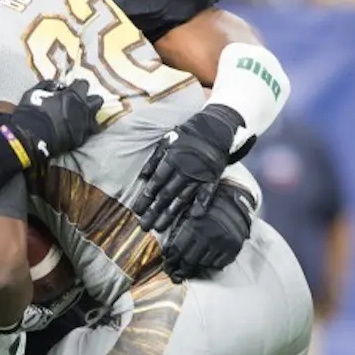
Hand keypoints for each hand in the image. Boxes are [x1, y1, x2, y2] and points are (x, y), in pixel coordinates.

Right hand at [8, 79, 105, 159]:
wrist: (32, 137)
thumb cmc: (32, 112)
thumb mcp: (35, 92)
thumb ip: (47, 86)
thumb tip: (56, 85)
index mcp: (74, 95)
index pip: (84, 84)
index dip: (77, 86)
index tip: (70, 89)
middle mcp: (84, 109)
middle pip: (97, 100)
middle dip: (89, 100)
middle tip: (78, 104)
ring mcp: (84, 126)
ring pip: (96, 119)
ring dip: (89, 117)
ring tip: (79, 120)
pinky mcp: (81, 140)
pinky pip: (86, 134)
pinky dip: (81, 132)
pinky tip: (73, 132)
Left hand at [135, 103, 244, 230]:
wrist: (216, 127)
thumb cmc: (188, 134)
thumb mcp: (167, 141)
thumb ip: (154, 159)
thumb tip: (142, 177)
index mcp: (171, 160)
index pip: (155, 183)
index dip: (146, 197)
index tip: (137, 210)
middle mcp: (184, 169)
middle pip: (166, 195)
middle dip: (153, 212)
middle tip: (144, 226)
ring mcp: (199, 175)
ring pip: (182, 198)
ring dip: (170, 214)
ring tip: (159, 227)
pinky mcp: (213, 178)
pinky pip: (207, 194)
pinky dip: (201, 204)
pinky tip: (193, 217)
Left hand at [162, 181, 253, 280]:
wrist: (236, 200)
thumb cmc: (208, 206)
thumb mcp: (189, 212)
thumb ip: (179, 230)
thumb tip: (167, 251)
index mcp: (194, 226)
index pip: (176, 250)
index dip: (170, 260)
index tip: (167, 265)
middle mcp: (208, 235)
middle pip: (188, 260)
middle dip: (180, 269)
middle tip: (175, 274)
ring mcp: (222, 243)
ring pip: (203, 264)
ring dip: (196, 265)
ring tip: (192, 264)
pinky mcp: (234, 247)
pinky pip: (219, 264)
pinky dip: (211, 264)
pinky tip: (207, 260)